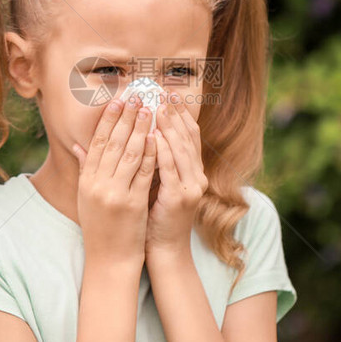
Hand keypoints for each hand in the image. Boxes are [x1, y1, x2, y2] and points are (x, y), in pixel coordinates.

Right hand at [72, 94, 157, 267]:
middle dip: (126, 117)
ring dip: (141, 128)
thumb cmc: (101, 226)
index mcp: (86, 181)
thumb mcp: (87, 197)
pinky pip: (143, 173)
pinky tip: (158, 137)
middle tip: (137, 97)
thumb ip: (86, 169)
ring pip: (128, 154)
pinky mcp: (132, 203)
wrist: (109, 258)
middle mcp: (97, 185)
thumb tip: (79, 146)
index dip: (108, 120)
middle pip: (112, 143)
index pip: (96, 142)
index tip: (118, 101)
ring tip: (150, 110)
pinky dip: (150, 153)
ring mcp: (114, 194)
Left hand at [144, 91, 207, 258]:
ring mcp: (191, 187)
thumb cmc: (156, 215)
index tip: (168, 93)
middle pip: (188, 137)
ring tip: (157, 107)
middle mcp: (197, 176)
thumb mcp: (157, 182)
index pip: (189, 135)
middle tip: (163, 92)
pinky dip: (162, 150)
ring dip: (169, 126)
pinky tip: (153, 135)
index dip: (180, 113)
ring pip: (181, 149)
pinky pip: (170, 169)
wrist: (163, 249)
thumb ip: (154, 159)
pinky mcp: (179, 197)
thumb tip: (143, 132)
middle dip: (175, 113)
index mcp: (193, 171)